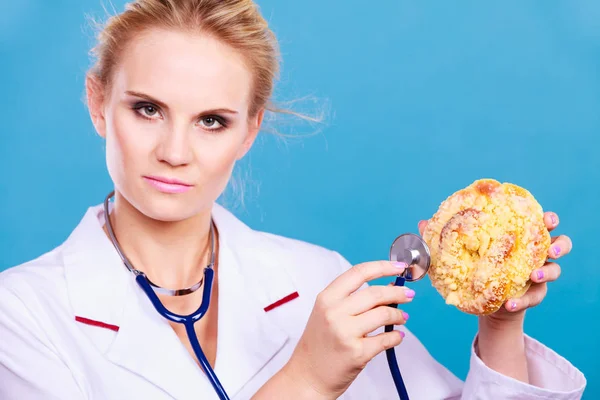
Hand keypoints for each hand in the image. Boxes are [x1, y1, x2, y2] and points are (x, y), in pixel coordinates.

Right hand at [285, 260, 413, 398]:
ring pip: (384, 314)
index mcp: (326, 298)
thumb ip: (353, 299)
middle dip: (397, 293)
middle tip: (408, 296)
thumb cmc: (319, 343)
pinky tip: (396, 336)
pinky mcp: (357, 353)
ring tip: (402, 318)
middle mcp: (334, 312)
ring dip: (398, 315)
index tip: (399, 267)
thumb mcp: (327, 313)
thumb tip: (389, 287)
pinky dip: (396, 337)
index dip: (382, 267)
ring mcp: (345, 332)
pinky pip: (386, 339)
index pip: (358, 272)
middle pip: (375, 293)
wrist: (307, 375)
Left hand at [417, 211, 571, 322]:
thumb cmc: (474, 269)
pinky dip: (522, 300)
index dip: (547, 218)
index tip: (544, 217)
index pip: (540, 222)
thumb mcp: (459, 253)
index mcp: (520, 236)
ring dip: (547, 271)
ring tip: (532, 275)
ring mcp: (538, 274)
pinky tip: (509, 303)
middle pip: (560, 242)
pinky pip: (535, 297)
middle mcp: (534, 253)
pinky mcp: (534, 295)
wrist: (484, 304)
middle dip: (559, 242)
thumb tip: (423, 222)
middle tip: (550, 247)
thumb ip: (444, 238)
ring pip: (556, 269)